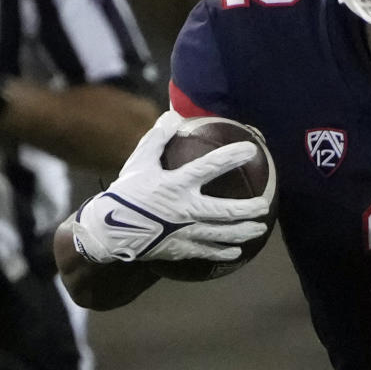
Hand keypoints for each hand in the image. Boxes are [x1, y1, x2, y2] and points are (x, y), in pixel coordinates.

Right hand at [72, 110, 270, 263]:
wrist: (106, 232)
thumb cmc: (126, 193)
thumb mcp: (139, 162)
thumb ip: (157, 139)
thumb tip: (173, 116)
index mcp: (175, 185)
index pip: (209, 167)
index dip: (230, 157)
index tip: (250, 149)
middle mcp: (183, 210)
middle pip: (224, 210)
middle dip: (248, 208)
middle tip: (264, 204)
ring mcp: (183, 232)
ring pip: (220, 234)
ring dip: (243, 232)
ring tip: (260, 228)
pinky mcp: (178, 249)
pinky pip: (205, 252)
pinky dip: (223, 253)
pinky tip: (236, 253)